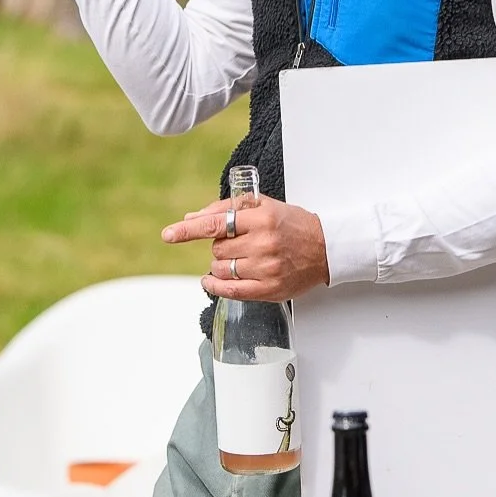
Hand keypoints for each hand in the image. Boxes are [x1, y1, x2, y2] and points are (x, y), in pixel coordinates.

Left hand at [163, 195, 329, 301]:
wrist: (326, 248)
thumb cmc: (292, 224)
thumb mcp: (264, 205)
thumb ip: (227, 207)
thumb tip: (192, 217)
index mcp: (261, 218)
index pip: (216, 223)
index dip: (188, 229)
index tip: (169, 234)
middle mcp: (263, 244)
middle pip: (217, 248)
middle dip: (220, 245)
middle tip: (239, 242)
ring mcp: (266, 269)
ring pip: (221, 268)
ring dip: (222, 264)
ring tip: (240, 258)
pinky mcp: (269, 289)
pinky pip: (231, 291)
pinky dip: (215, 285)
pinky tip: (210, 280)